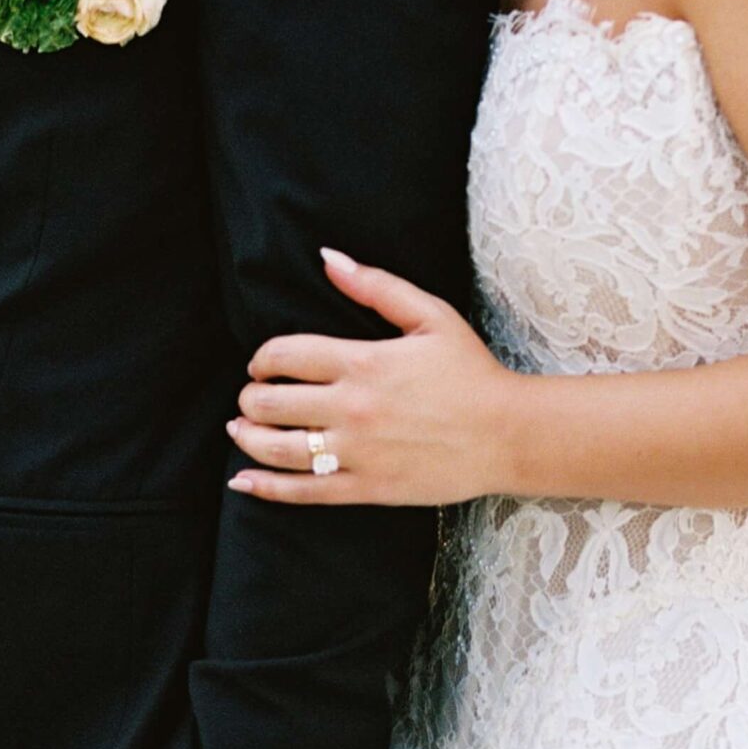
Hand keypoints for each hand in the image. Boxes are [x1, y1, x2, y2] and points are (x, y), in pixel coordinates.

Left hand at [225, 248, 517, 507]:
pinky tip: (243, 480)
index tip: (262, 364)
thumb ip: (375, 286)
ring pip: (277, 449)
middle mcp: (352, 408)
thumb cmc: (471, 372)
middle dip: (251, 399)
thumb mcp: (431, 316)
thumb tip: (328, 258)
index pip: (285, 356)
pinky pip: (303, 490)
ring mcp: (357, 451)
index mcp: (363, 362)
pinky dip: (265, 487)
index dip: (262, 359)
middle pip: (271, 404)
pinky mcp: (366, 487)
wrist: (508, 434)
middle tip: (253, 398)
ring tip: (240, 431)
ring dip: (247, 438)